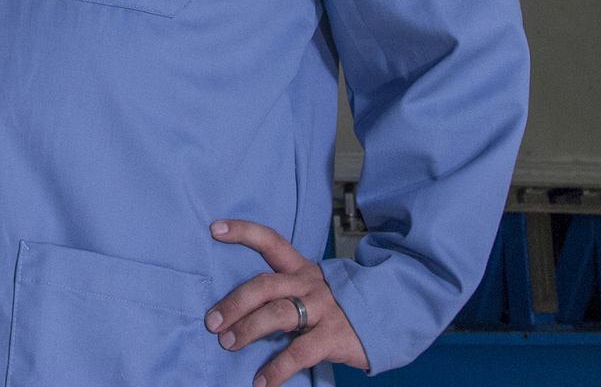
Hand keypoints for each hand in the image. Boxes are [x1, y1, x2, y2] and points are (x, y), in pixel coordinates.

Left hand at [204, 219, 369, 385]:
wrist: (388, 318)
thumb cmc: (336, 307)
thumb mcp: (311, 289)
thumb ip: (283, 292)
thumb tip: (238, 310)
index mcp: (301, 268)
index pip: (270, 241)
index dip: (243, 232)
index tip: (215, 229)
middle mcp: (309, 283)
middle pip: (265, 285)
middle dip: (235, 302)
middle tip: (212, 322)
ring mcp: (322, 309)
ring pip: (278, 314)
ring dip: (248, 329)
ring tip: (228, 344)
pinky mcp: (333, 336)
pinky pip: (300, 353)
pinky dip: (277, 368)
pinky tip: (261, 381)